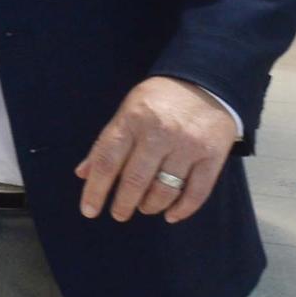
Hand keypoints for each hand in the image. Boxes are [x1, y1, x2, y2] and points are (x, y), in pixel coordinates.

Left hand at [74, 76, 237, 224]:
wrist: (204, 82)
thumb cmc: (158, 101)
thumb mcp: (127, 112)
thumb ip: (106, 143)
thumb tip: (83, 174)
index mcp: (132, 119)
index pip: (107, 160)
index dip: (95, 189)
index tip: (88, 211)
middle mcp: (159, 132)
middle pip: (135, 180)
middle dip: (123, 204)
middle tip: (119, 213)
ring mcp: (187, 144)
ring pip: (164, 190)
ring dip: (150, 206)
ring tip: (144, 207)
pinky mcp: (212, 155)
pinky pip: (196, 193)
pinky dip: (181, 210)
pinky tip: (171, 214)